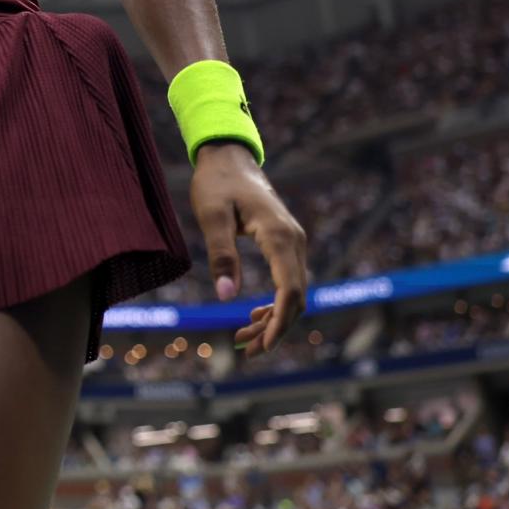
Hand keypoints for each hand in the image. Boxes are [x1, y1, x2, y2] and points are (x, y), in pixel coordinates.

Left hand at [190, 141, 308, 356]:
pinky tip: (251, 315)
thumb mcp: (211, 216)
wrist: (229, 157)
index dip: (280, 323)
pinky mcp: (286, 244)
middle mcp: (295, 241)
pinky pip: (288, 281)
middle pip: (297, 297)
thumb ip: (221, 255)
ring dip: (274, 319)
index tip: (261, 346)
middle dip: (275, 328)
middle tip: (246, 350)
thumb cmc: (216, 183)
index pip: (291, 289)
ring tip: (243, 339)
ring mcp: (294, 242)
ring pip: (294, 292)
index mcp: (279, 236)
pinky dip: (274, 303)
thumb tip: (228, 296)